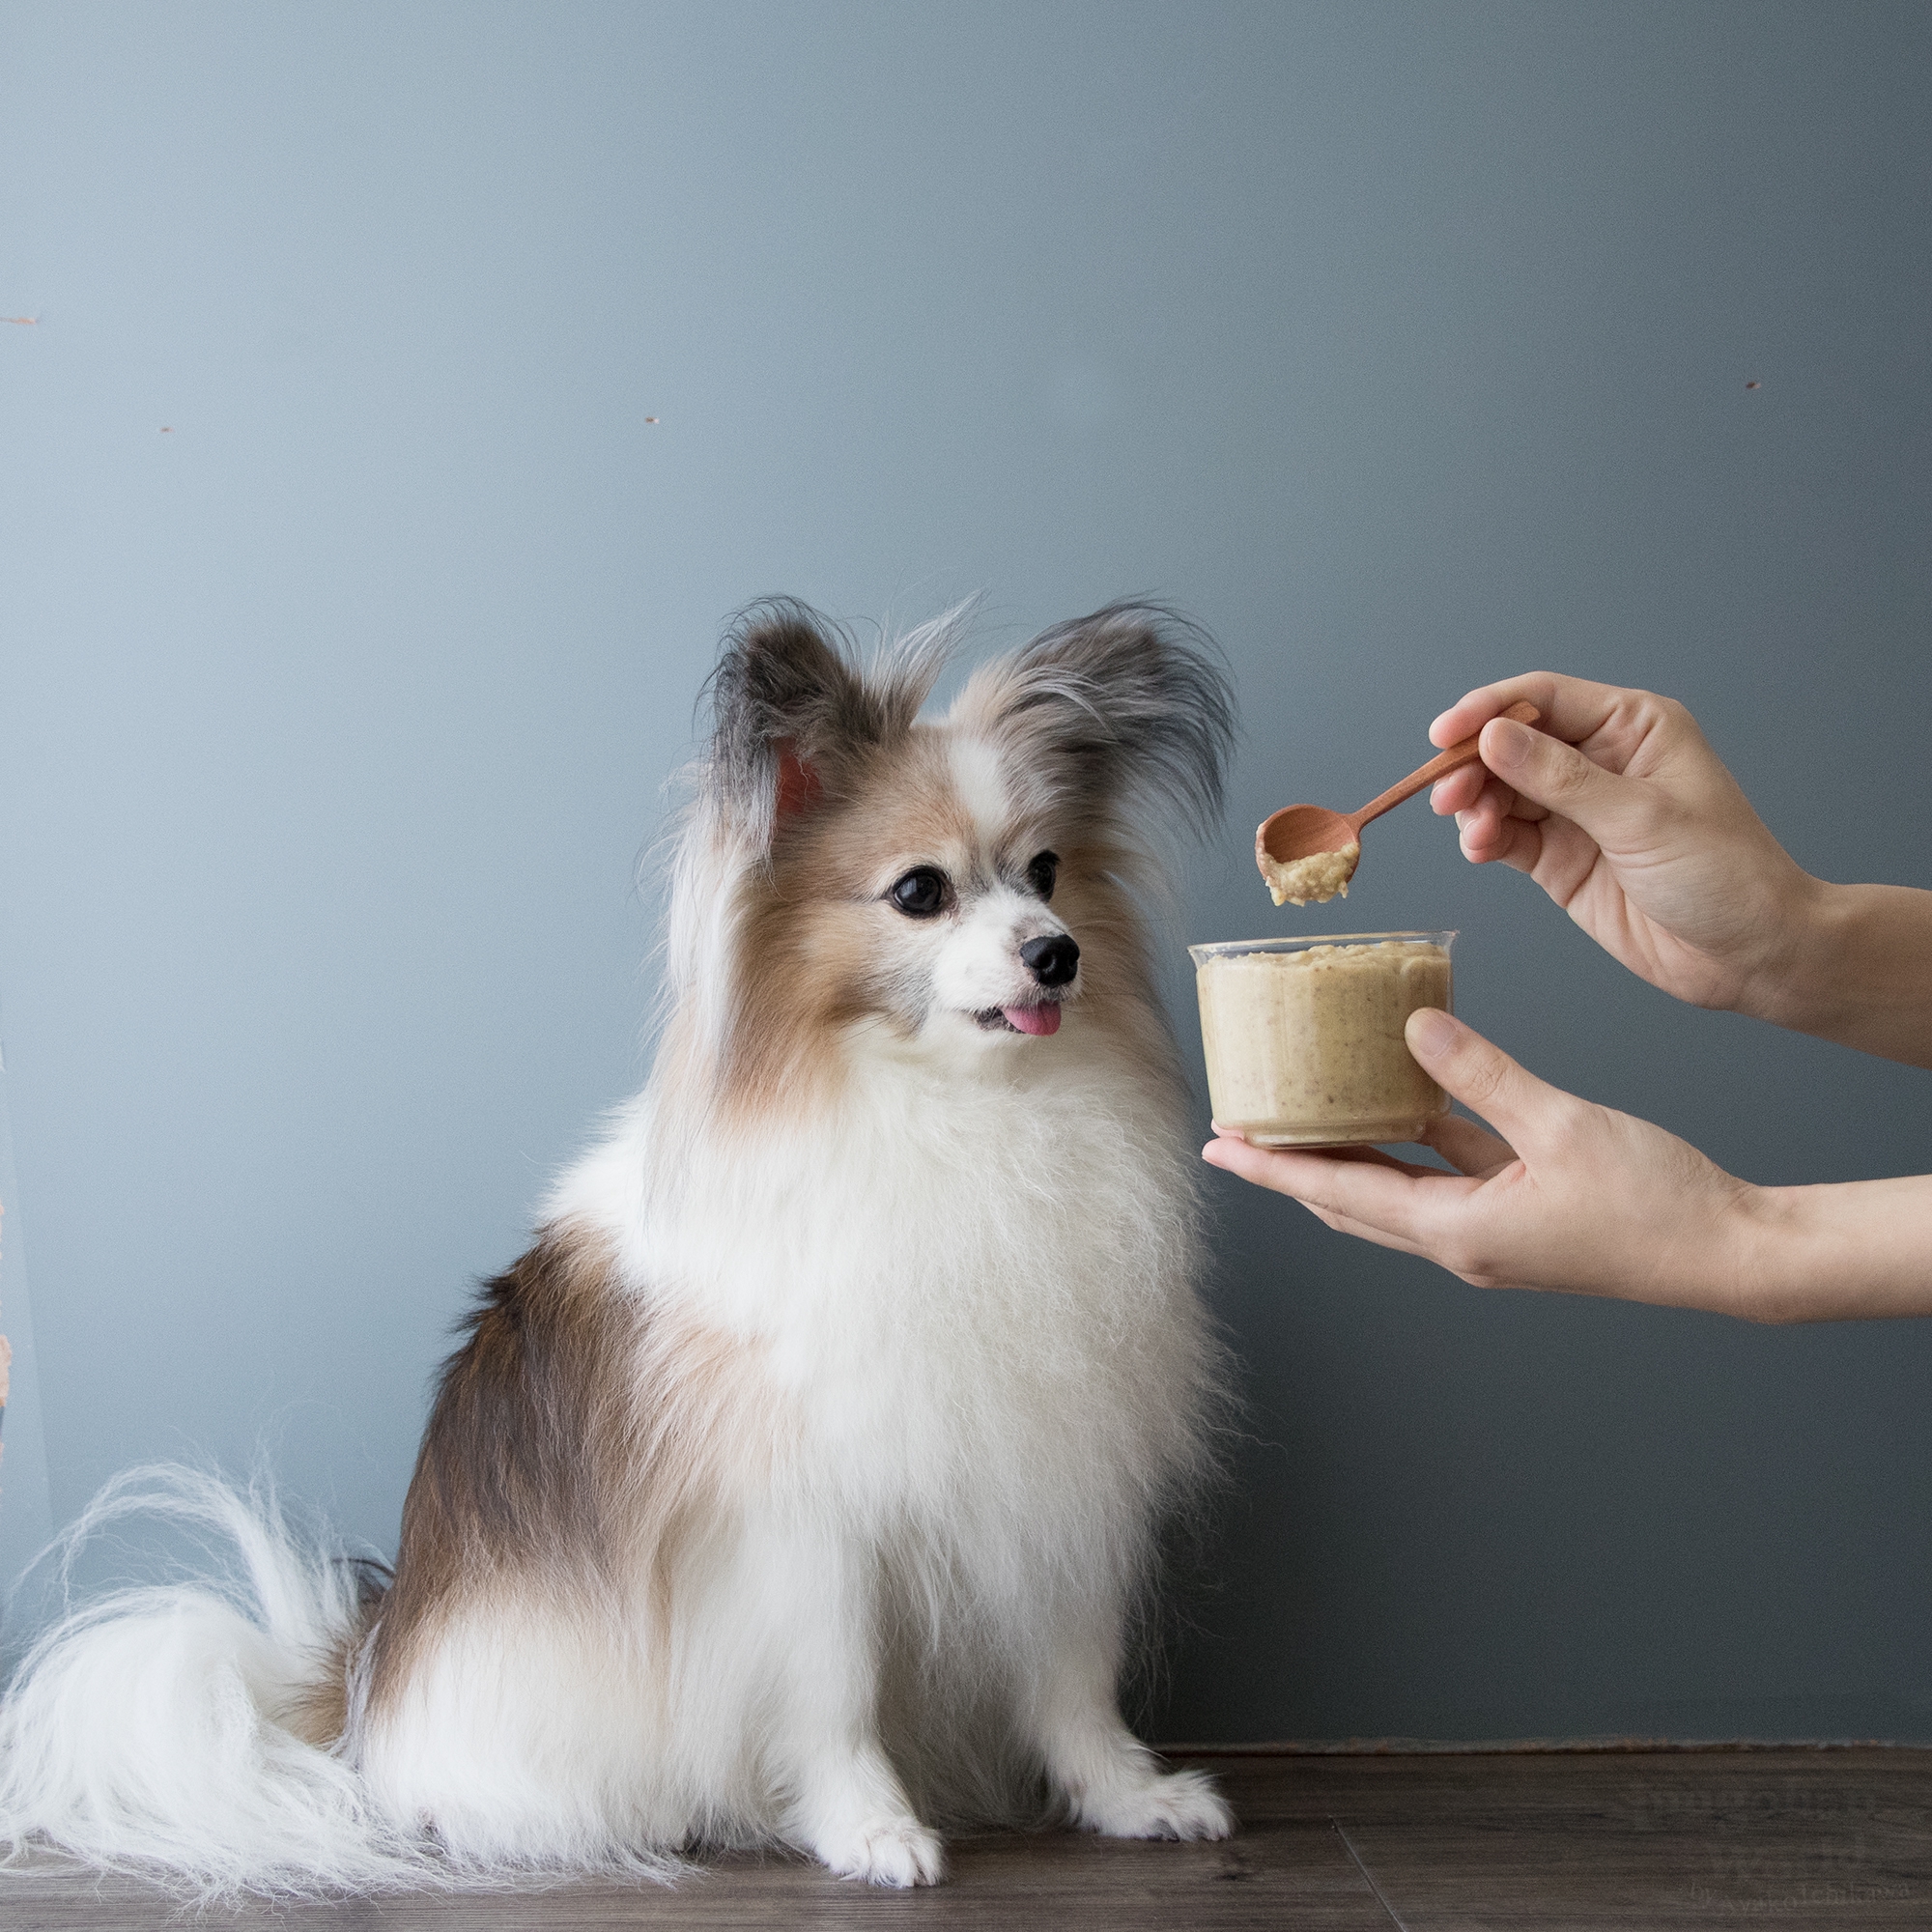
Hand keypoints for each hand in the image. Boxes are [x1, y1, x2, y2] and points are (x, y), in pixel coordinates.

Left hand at [1202, 1009, 1768, 1316]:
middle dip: (1292, 1166)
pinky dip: (1420, 1141)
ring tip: (1305, 1110)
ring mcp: (1491, 1234)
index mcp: (1459, 1232)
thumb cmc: (1656, 1202)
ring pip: (1397, 1189)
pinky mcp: (1521, 1217)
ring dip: (1350, 1153)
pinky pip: (1450, 1175)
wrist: (1733, 1252)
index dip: (1274, 1166)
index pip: (1339, 1193)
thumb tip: (1413, 1028)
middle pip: (1351, 1201)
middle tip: (1241, 1128)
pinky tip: (1406, 1094)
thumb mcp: (1560, 1123)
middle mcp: (1462, 1243)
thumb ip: (1482, 1073)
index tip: (1220, 1146)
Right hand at [1425, 673, 1815, 1017]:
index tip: (1444, 735)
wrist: (1750, 955)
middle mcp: (1601, 760)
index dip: (1487, 710)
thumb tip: (1494, 737)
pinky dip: (1484, 838)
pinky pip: (1507, 835)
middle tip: (1448, 796)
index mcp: (1634, 727)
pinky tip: (1480, 848)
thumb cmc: (1724, 875)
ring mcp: (1577, 810)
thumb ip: (1561, 778)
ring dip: (1475, 806)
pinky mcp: (1560, 857)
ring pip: (1501, 790)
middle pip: (1511, 743)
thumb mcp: (1641, 818)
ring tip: (1472, 831)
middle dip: (1473, 765)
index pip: (1543, 698)